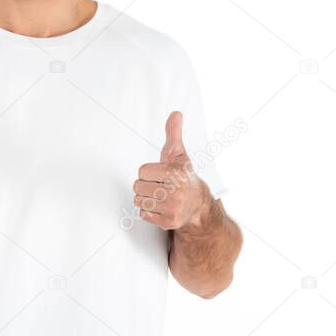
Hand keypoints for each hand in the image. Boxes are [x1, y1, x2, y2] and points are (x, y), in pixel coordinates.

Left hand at [133, 110, 209, 230]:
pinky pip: (143, 213)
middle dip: (146, 185)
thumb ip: (173, 133)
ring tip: (160, 196)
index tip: (160, 173)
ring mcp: (173, 208)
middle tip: (160, 185)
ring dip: (146, 198)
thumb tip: (176, 113)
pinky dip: (149, 210)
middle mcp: (176, 192)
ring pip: (139, 200)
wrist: (198, 204)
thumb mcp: (179, 154)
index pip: (141, 171)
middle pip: (137, 186)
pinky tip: (161, 206)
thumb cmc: (183, 176)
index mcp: (176, 173)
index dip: (148, 172)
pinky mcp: (168, 222)